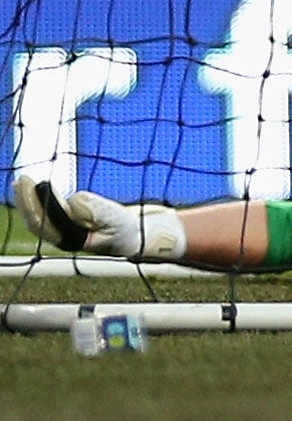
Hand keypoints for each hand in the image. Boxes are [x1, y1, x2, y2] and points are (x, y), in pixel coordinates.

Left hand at [12, 173, 186, 260]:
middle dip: (27, 201)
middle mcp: (67, 237)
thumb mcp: (119, 220)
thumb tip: (73, 201)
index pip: (51, 222)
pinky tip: (38, 188)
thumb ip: (99, 212)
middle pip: (39, 221)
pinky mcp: (73, 222)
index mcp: (75, 241)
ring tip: (22, 182)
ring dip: (30, 200)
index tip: (37, 183)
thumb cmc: (132, 231)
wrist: (141, 237)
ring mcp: (68, 230)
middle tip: (21, 180)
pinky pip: (51, 212)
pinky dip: (42, 200)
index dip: (41, 203)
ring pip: (41, 217)